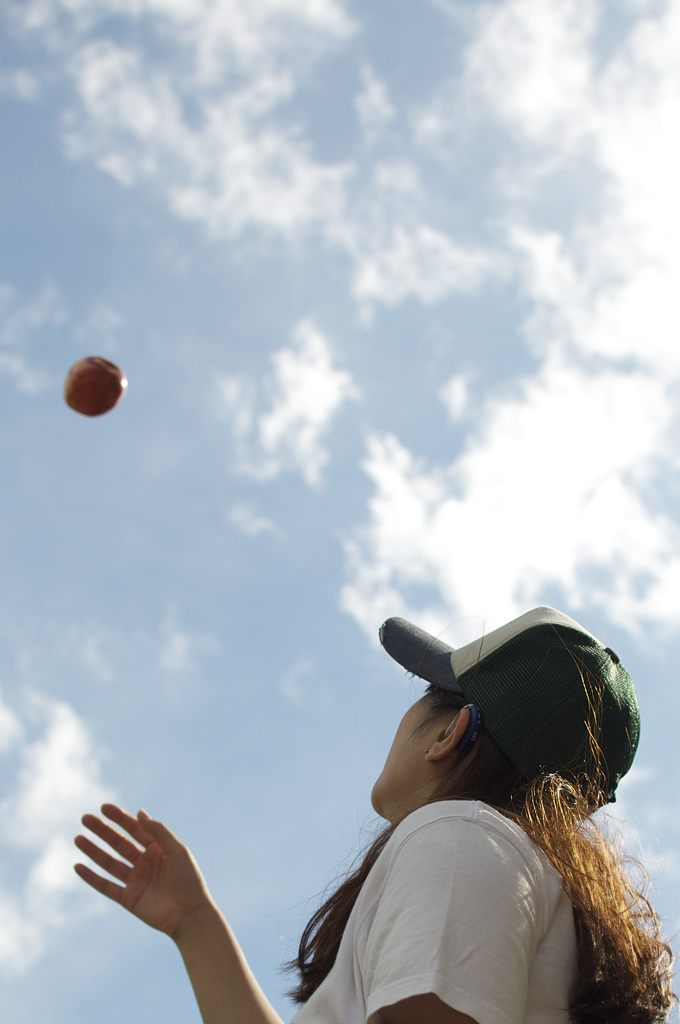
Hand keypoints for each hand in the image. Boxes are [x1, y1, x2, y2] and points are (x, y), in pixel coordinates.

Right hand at [75, 804, 213, 939]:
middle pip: (118, 843)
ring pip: (109, 863)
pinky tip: (78, 867)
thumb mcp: (177, 851)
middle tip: (85, 818)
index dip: (119, 818)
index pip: (134, 829)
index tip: (103, 807)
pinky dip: (92, 877)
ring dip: (93, 851)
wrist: (190, 915)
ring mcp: (135, 880)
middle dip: (102, 831)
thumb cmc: (189, 880)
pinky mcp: (128, 898)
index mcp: (157, 849)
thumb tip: (139, 812)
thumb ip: (158, 832)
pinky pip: (106, 886)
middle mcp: (144, 863)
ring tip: (78, 838)